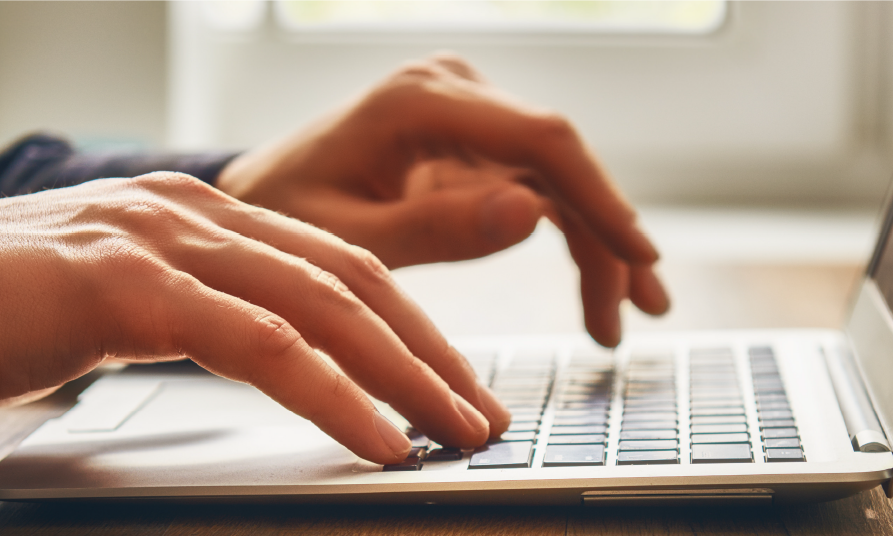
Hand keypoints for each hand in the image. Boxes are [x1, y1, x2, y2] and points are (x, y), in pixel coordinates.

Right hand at [0, 173, 508, 463]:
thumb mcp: (105, 304)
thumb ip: (184, 313)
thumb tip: (258, 360)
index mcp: (193, 212)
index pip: (334, 263)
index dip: (408, 325)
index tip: (455, 382)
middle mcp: (191, 211)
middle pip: (352, 278)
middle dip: (431, 352)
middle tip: (484, 414)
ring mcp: (162, 240)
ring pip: (324, 305)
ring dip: (407, 377)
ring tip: (458, 433)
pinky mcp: (128, 287)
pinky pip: (262, 343)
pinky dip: (334, 394)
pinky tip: (378, 438)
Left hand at [216, 52, 669, 346]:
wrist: (253, 199)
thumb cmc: (282, 218)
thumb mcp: (347, 241)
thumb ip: (435, 230)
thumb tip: (532, 215)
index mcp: (418, 102)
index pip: (541, 139)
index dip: (600, 198)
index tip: (638, 255)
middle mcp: (454, 90)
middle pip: (561, 160)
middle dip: (607, 237)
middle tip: (636, 313)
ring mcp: (468, 112)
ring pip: (560, 178)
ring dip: (597, 246)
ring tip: (615, 323)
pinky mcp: (474, 140)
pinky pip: (540, 187)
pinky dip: (569, 238)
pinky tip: (596, 293)